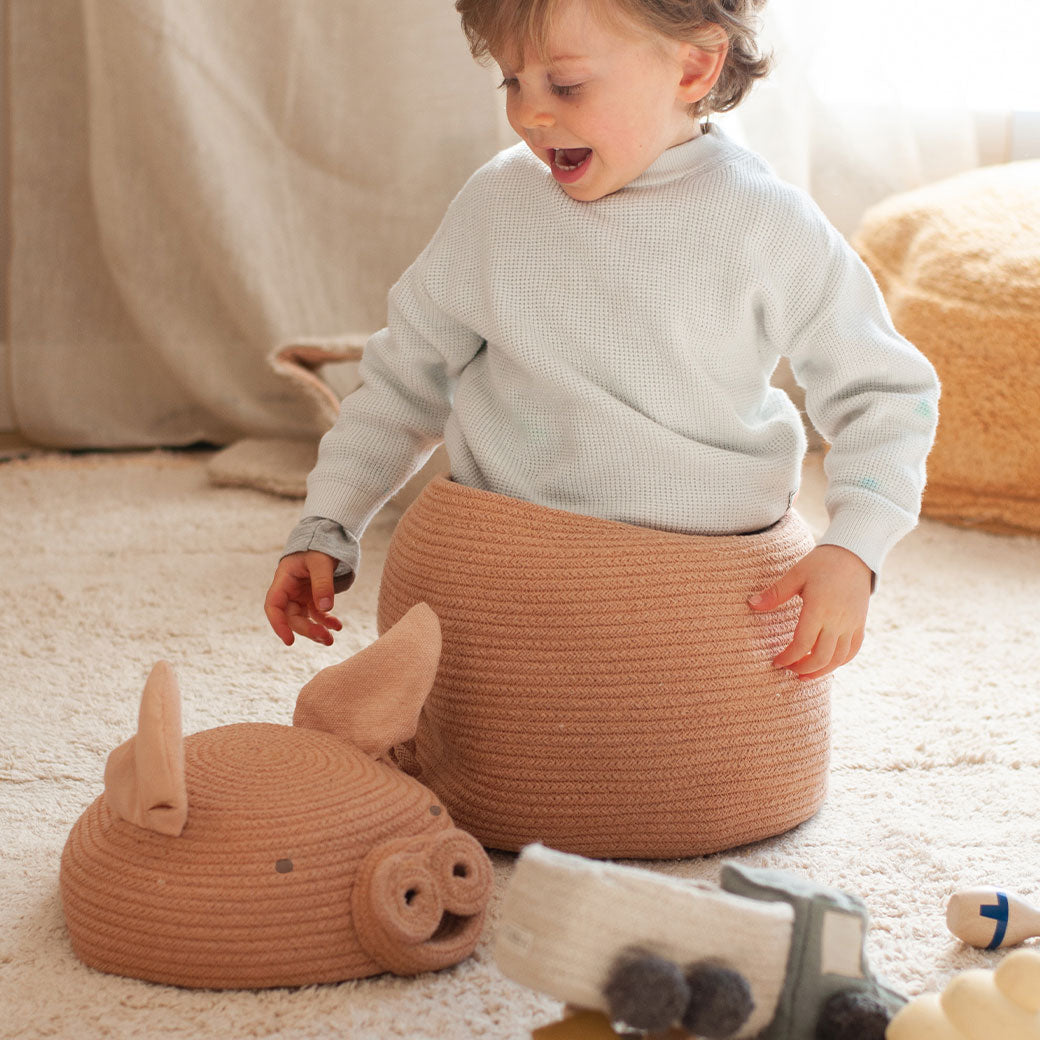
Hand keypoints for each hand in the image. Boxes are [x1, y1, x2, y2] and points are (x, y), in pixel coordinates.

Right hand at [264, 551, 343, 645]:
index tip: (289, 640)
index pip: (273, 605)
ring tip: (330, 640)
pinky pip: (317, 614)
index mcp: (283, 579)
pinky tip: (337, 627)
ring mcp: (300, 595)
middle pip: (291, 617)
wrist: (327, 537)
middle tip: (325, 638)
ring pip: (303, 619)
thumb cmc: (319, 545)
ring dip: (316, 630)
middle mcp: (289, 590)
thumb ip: (323, 583)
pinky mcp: (312, 597)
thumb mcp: (321, 561)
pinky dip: (326, 621)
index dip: (278, 624)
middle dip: (306, 630)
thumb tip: (326, 608)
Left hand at [747, 545, 871, 679]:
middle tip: (788, 669)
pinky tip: (827, 664)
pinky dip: (840, 662)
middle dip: (803, 669)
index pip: (802, 644)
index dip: (788, 658)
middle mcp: (838, 621)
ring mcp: (852, 624)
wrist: (854, 554)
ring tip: (805, 674)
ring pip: (838, 659)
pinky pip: (852, 650)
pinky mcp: (860, 624)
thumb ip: (775, 593)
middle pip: (821, 658)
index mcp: (819, 609)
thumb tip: (751, 604)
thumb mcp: (795, 574)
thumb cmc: (821, 562)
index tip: (777, 661)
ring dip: (821, 671)